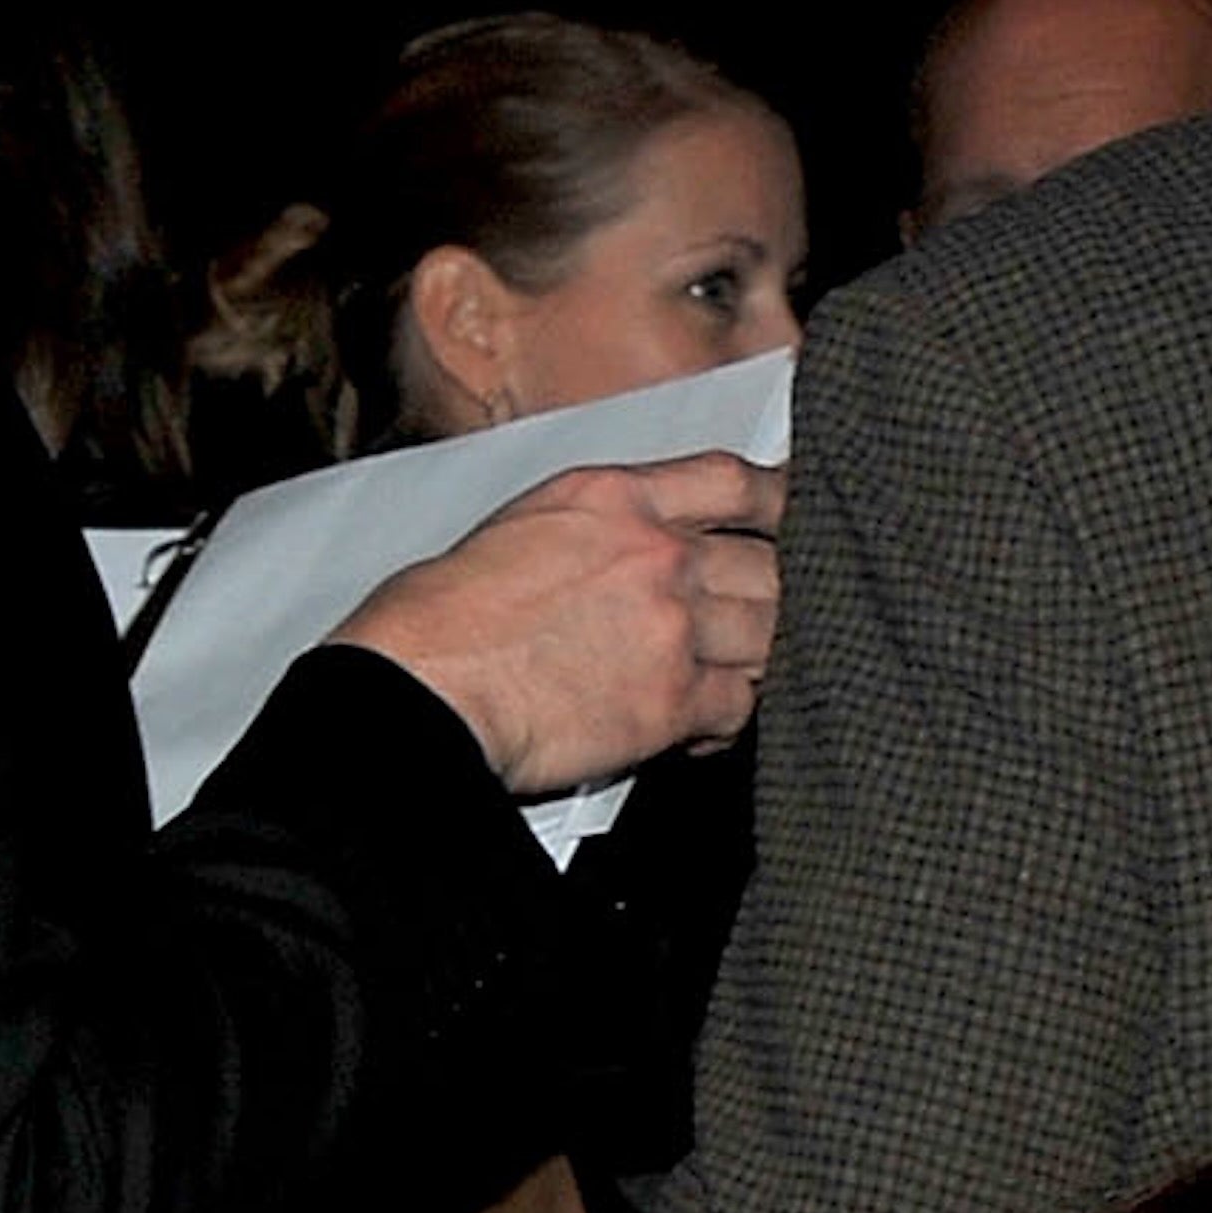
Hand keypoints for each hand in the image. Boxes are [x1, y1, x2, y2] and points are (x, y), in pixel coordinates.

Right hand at [326, 449, 783, 796]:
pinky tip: (698, 733)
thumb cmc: (436, 621)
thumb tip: (618, 558)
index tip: (793, 517)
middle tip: (766, 619)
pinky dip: (727, 723)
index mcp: (614, 497)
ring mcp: (671, 625)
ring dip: (755, 660)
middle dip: (774, 594)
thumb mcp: (518, 529)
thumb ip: (591, 530)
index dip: (778, 500)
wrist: (418, 689)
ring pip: (768, 634)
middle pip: (768, 563)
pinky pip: (740, 707)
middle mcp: (656, 551)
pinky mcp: (670, 700)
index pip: (733, 480)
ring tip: (728, 679)